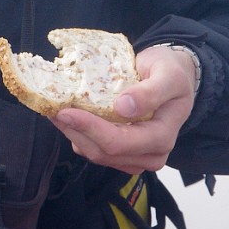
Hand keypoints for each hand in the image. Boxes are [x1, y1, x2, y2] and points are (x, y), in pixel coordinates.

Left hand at [49, 45, 197, 174]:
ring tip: (54, 112)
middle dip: (75, 132)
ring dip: (73, 135)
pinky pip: (96, 149)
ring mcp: (136, 156)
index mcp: (162, 137)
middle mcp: (150, 154)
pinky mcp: (123, 152)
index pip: (121, 142)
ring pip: (97, 154)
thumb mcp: (168, 75)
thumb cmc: (171, 73)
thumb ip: (150, 92)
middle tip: (53, 110)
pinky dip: (79, 135)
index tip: (66, 111)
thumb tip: (124, 107)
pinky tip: (68, 117)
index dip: (91, 129)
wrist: (175, 77)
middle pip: (104, 152)